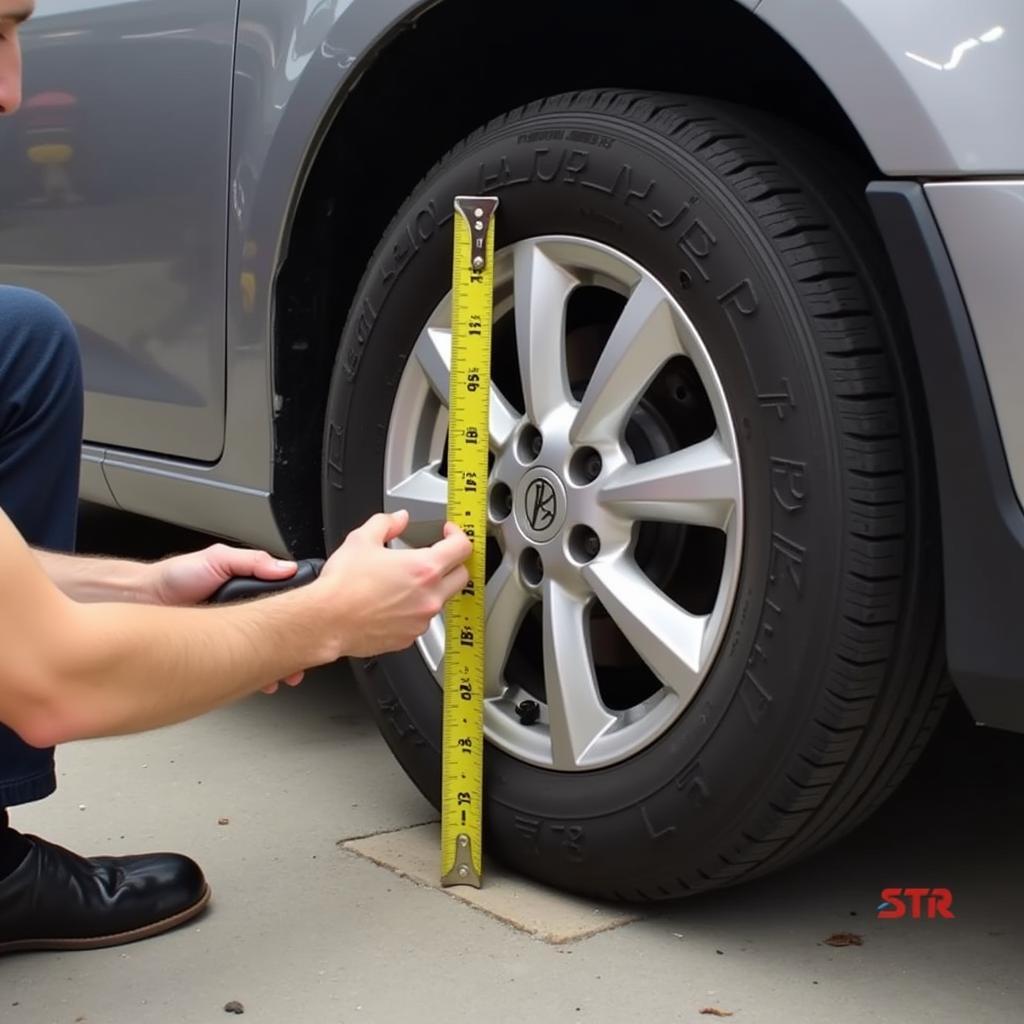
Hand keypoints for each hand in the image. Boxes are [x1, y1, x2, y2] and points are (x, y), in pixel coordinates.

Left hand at [150, 545, 304, 692]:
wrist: (143, 599)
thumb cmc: (176, 577)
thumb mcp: (218, 558)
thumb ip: (252, 561)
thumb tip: (285, 567)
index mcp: (252, 589)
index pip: (288, 603)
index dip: (302, 615)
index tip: (315, 624)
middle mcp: (247, 614)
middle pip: (282, 633)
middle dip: (295, 648)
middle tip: (302, 660)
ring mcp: (235, 635)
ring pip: (266, 653)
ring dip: (277, 665)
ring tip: (284, 675)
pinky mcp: (220, 653)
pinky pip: (244, 667)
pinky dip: (255, 675)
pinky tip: (261, 680)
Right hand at [316, 510, 471, 658]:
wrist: (326, 621)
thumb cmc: (343, 586)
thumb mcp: (362, 539)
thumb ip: (386, 523)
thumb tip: (398, 519)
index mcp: (424, 568)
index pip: (462, 547)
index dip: (458, 534)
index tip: (449, 533)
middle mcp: (429, 596)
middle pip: (461, 576)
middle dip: (453, 563)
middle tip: (437, 556)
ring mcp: (422, 620)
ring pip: (442, 600)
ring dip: (433, 588)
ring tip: (406, 582)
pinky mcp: (410, 637)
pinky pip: (422, 620)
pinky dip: (415, 610)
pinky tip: (394, 603)